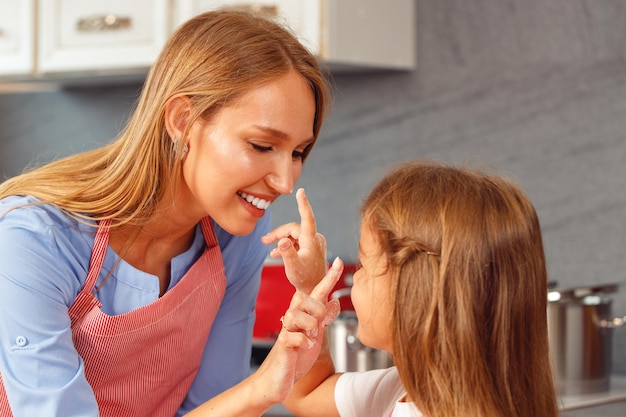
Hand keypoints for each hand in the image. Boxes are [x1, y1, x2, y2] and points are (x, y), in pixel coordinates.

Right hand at [252, 258, 342, 401]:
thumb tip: (334, 300)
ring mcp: (287, 330)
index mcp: (304, 314)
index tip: (340, 262)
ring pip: (298, 314)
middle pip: (305, 297)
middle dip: (316, 310)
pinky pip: (294, 336)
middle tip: (317, 327)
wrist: (277, 380)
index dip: (329, 277)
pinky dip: (304, 343)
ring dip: (310, 328)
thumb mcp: (315, 335)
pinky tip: (306, 348)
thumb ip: (324, 318)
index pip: (317, 291)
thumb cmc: (295, 357)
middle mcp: (294, 318)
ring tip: (310, 339)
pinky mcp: (282, 345)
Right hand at [261, 188, 326, 292]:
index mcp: (312, 241)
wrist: (314, 289)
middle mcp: (315, 239)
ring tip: (271, 251)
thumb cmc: (304, 280)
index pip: (307, 218)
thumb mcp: (293, 268)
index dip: (303, 204)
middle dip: (278, 234)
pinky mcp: (312, 246)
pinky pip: (297, 240)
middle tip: (264, 241)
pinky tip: (277, 253)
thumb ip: (287, 253)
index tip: (301, 191)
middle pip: (293, 229)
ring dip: (281, 240)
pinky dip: (287, 245)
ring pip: (294, 234)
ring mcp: (314, 242)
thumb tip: (281, 241)